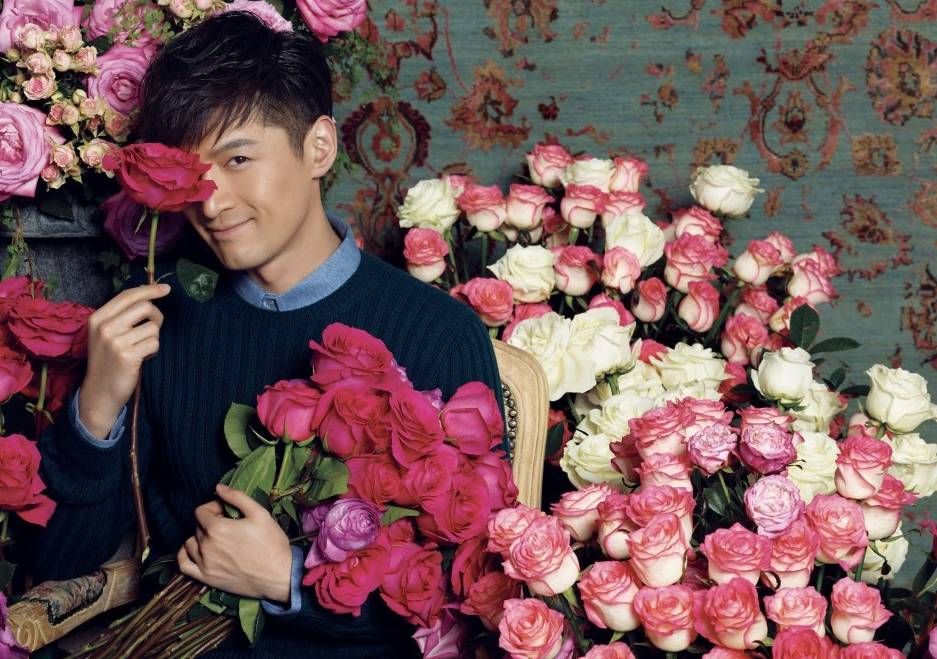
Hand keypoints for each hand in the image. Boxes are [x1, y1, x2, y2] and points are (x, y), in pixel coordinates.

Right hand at [79, 283, 170, 437]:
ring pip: (153, 327)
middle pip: (145, 307)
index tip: (166, 289)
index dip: (149, 290)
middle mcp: (105, 327)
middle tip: (151, 330)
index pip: (128, 296)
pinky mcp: (128, 356)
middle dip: (156, 317)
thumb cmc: (108, 360)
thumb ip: (122, 316)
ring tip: (140, 349)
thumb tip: (151, 297)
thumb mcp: (106, 334)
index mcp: (97, 318)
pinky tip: (141, 358)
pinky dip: (153, 351)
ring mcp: (115, 342)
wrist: (99, 392)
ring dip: (153, 338)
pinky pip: (154, 343)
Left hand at [177, 484, 292, 602]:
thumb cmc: (271, 543)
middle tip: (228, 524)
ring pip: (190, 543)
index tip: (226, 511)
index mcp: (217, 528)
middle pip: (197, 526)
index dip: (213, 507)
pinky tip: (195, 551)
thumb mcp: (260, 513)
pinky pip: (183, 565)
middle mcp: (206, 546)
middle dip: (210, 521)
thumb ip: (237, 497)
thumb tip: (218, 487)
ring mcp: (204, 564)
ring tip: (216, 538)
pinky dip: (184, 555)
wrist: (278, 575)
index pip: (200, 511)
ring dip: (200, 537)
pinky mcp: (206, 578)